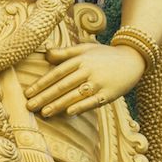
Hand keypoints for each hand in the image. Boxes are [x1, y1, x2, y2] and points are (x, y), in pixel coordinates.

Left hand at [25, 43, 146, 116]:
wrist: (133, 59)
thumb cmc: (105, 55)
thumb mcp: (86, 48)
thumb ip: (65, 52)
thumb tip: (46, 53)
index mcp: (80, 59)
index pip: (56, 73)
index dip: (41, 83)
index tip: (28, 93)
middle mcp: (87, 70)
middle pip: (62, 85)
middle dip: (44, 97)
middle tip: (29, 106)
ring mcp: (99, 82)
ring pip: (74, 94)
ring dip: (58, 104)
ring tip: (44, 113)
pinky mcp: (109, 93)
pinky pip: (93, 101)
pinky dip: (81, 106)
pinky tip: (69, 112)